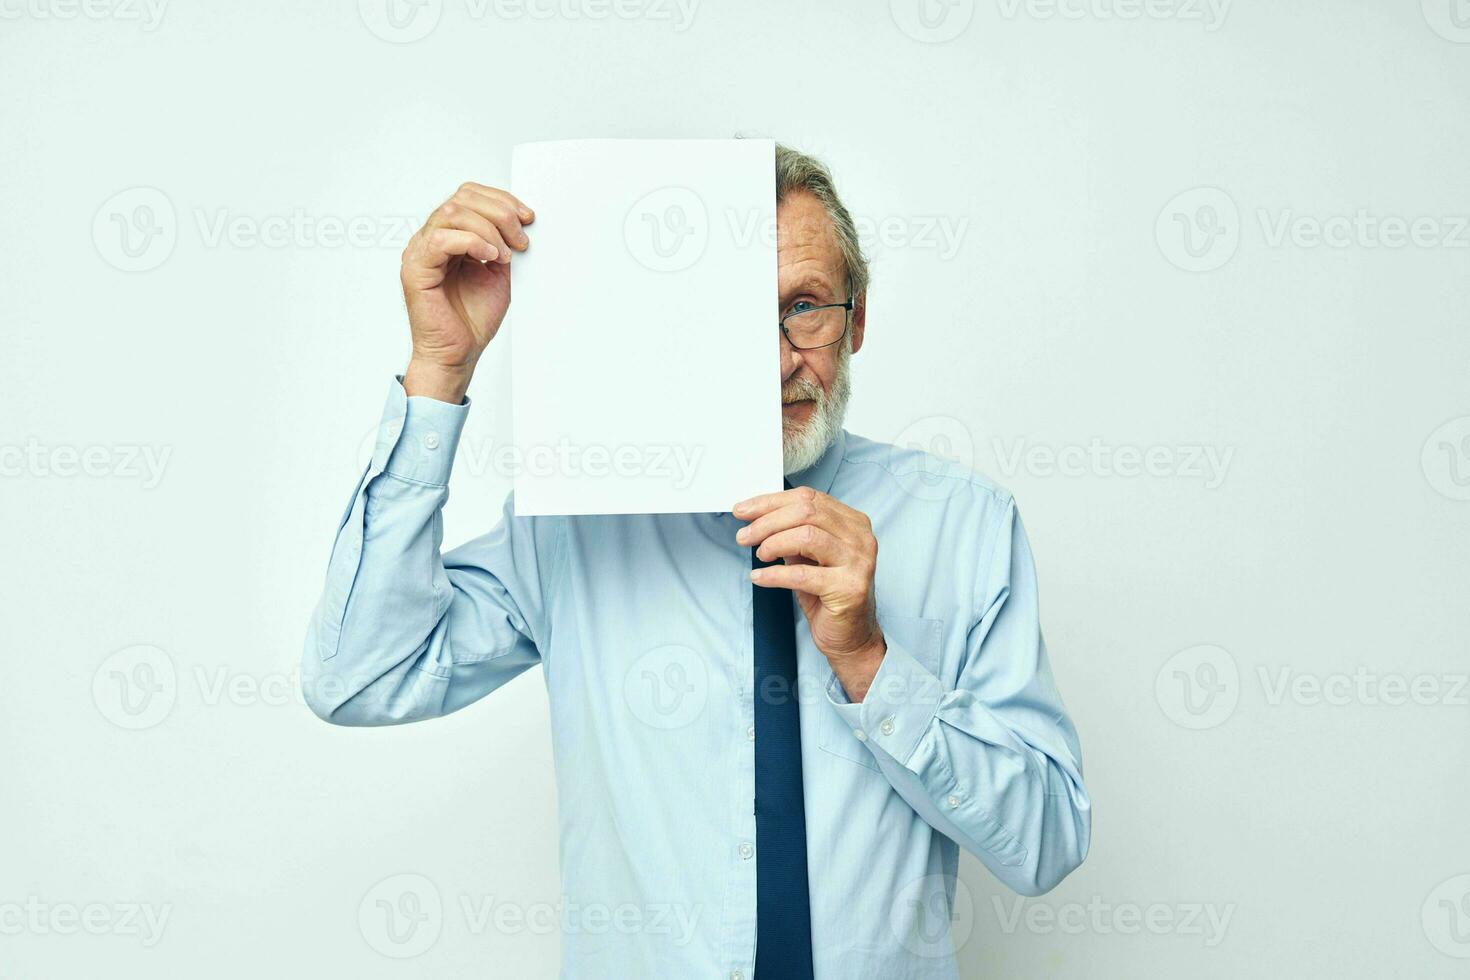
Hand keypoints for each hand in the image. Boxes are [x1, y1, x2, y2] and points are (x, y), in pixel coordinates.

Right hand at [400, 182, 533, 402]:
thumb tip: (515, 221)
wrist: (458, 354)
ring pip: (452, 212)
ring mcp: (420, 251)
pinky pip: (441, 239)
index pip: (468, 196)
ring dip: (488, 228)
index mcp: (448, 237)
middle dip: (500, 213)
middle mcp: (431, 240)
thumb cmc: (471, 320)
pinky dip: (472, 242)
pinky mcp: (415, 269)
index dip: (501, 200)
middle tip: (520, 239)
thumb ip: (500, 244)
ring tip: (504, 254)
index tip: (527, 218)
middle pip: (462, 198)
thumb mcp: (497, 272)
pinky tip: (489, 256)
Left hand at [733, 486, 885, 700]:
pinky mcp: (848, 588)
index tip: (744, 510)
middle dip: (767, 521)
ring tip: (759, 555)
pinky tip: (760, 577)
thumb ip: (791, 533)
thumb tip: (755, 517)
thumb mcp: (808, 556)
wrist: (851, 636)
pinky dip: (774, 575)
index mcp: (853, 522)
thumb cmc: (828, 595)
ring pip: (807, 536)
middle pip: (806, 512)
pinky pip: (802, 574)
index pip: (809, 498)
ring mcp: (858, 562)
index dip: (771, 501)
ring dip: (773, 543)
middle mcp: (860, 538)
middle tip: (744, 536)